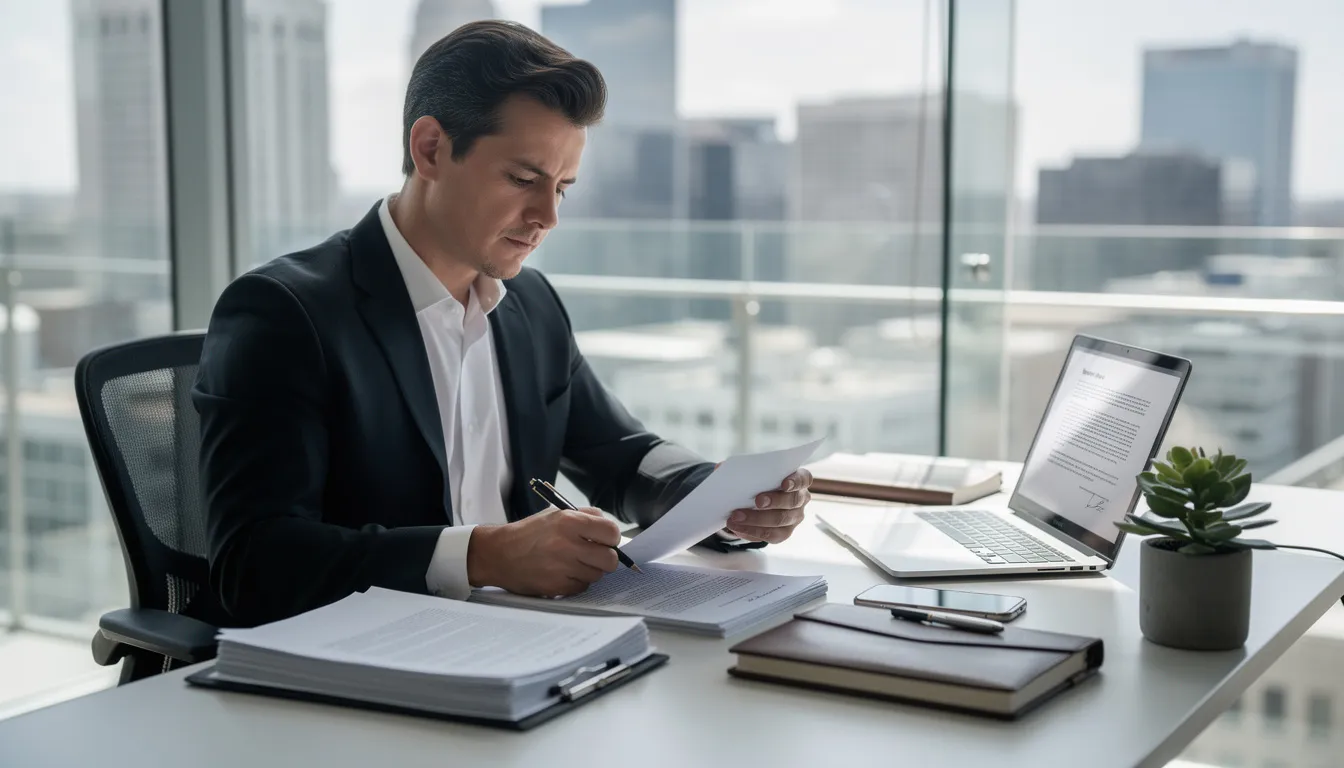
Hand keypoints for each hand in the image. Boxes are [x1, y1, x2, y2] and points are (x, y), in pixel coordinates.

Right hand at [467, 507, 620, 596]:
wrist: (499, 554)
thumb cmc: (529, 533)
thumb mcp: (555, 513)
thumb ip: (585, 516)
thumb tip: (610, 528)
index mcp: (569, 521)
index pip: (611, 532)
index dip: (611, 537)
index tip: (606, 540)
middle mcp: (567, 544)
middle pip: (610, 559)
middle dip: (605, 558)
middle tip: (594, 555)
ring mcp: (562, 568)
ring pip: (597, 575)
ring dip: (590, 571)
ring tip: (573, 563)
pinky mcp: (557, 586)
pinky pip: (582, 587)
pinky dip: (577, 582)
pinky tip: (563, 573)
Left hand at [723, 468, 812, 543]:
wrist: (756, 501)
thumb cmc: (758, 482)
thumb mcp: (752, 472)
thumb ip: (741, 468)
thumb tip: (721, 468)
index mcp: (797, 480)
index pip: (803, 479)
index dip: (796, 481)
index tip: (784, 483)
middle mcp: (800, 499)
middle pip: (792, 501)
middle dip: (774, 501)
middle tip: (756, 501)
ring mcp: (795, 518)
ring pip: (781, 521)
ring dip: (757, 520)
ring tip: (735, 518)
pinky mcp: (784, 533)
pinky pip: (771, 536)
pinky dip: (753, 532)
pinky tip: (738, 529)